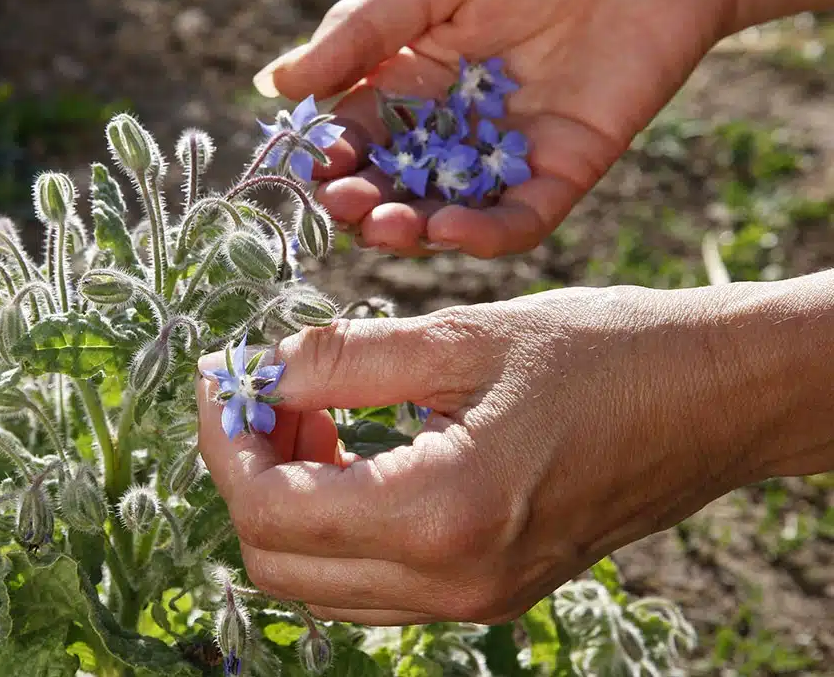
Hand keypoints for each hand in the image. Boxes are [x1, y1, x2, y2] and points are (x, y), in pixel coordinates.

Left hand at [194, 280, 833, 624]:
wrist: (711, 400)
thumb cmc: (606, 353)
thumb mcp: (465, 335)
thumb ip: (345, 357)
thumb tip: (258, 370)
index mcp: (442, 511)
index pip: (271, 509)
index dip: (224, 441)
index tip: (223, 378)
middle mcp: (452, 581)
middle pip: (280, 564)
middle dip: (247, 473)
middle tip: (266, 394)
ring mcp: (472, 600)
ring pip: (320, 583)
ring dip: (288, 501)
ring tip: (311, 416)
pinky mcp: (488, 591)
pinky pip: (373, 583)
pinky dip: (337, 524)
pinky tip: (355, 454)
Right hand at [253, 0, 733, 257]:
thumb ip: (358, 33)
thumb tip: (275, 83)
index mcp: (411, 84)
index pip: (357, 135)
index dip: (332, 157)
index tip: (316, 167)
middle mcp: (452, 130)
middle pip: (397, 186)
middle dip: (366, 204)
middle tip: (346, 209)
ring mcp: (506, 156)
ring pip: (451, 214)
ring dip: (415, 230)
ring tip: (388, 227)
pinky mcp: (563, 171)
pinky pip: (521, 218)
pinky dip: (487, 233)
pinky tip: (452, 230)